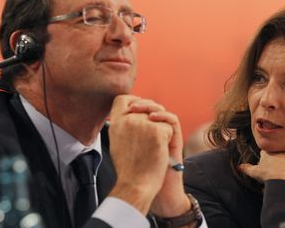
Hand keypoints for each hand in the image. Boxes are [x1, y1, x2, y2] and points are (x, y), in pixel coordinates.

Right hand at [108, 95, 172, 213]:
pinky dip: (168, 139)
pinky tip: (159, 151)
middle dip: (153, 119)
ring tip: (152, 147)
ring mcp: (143, 124)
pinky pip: (169, 127)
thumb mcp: (117, 141)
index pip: (124, 99)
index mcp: (116, 122)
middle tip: (151, 138)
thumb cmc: (129, 168)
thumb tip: (132, 111)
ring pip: (160, 117)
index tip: (140, 110)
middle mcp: (128, 119)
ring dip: (161, 130)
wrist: (135, 185)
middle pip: (147, 107)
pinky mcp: (157, 131)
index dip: (135, 101)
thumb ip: (123, 124)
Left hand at [129, 100, 190, 216]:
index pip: (140, 108)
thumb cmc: (135, 173)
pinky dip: (163, 116)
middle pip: (150, 106)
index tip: (126, 106)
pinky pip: (173, 120)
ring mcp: (165, 134)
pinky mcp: (174, 139)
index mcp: (142, 131)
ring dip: (152, 107)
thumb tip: (109, 121)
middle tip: (132, 107)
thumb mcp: (123, 150)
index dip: (133, 101)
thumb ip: (120, 136)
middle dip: (142, 102)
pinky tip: (152, 118)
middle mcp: (155, 130)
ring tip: (141, 111)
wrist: (148, 189)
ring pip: (162, 111)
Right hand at [239, 150, 284, 182]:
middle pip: (276, 153)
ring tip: (283, 173)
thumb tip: (238, 167)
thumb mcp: (254, 172)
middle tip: (273, 170)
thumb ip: (246, 168)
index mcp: (268, 151)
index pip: (264, 152)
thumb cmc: (268, 175)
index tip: (264, 165)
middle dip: (275, 160)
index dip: (263, 159)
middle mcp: (279, 150)